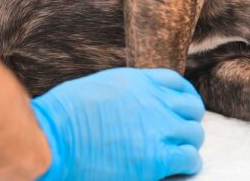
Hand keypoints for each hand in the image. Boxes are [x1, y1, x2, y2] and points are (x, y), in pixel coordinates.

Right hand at [31, 67, 205, 180]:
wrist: (55, 137)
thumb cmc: (63, 116)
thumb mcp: (98, 88)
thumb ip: (122, 94)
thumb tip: (128, 106)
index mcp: (137, 81)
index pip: (176, 83)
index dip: (182, 98)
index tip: (179, 109)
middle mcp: (153, 100)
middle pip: (192, 108)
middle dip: (187, 121)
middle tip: (177, 135)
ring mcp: (158, 128)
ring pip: (194, 134)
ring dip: (187, 143)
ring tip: (176, 153)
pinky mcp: (157, 157)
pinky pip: (189, 158)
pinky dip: (187, 163)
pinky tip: (176, 167)